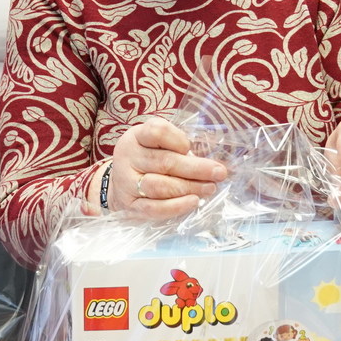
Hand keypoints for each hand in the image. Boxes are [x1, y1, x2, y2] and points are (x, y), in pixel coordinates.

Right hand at [104, 117, 227, 219]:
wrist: (121, 183)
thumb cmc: (148, 158)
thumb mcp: (158, 143)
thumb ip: (179, 145)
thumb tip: (214, 159)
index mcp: (137, 136)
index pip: (157, 132)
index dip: (178, 140)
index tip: (190, 147)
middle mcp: (129, 157)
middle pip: (164, 162)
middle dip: (196, 169)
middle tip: (219, 173)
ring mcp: (127, 182)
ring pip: (160, 186)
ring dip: (189, 187)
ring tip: (210, 188)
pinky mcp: (130, 205)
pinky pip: (154, 208)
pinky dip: (176, 206)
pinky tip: (193, 202)